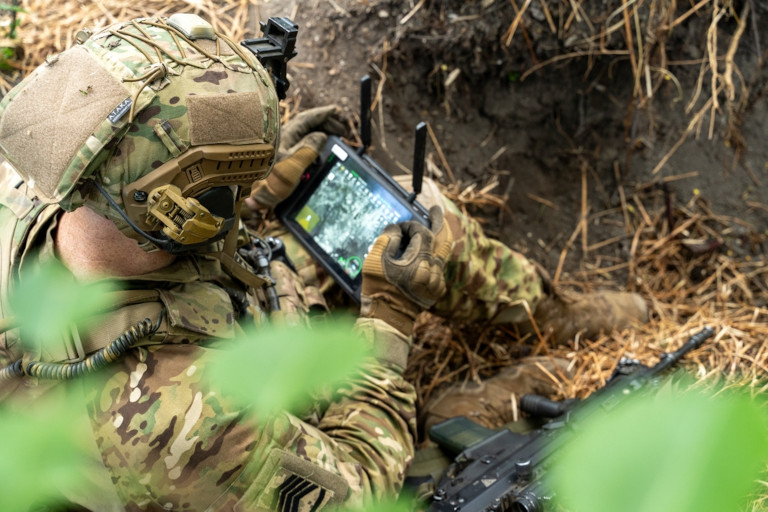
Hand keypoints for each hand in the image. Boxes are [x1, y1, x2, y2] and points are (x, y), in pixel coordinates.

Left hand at [247, 105, 343, 209]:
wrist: (239, 193)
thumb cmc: (264, 181)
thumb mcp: (291, 166)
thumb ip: (308, 150)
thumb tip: (321, 137)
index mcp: (285, 136)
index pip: (307, 119)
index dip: (323, 115)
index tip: (337, 111)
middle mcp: (279, 138)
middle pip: (304, 125)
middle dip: (322, 124)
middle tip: (339, 129)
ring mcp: (275, 148)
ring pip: (299, 135)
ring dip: (315, 134)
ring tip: (328, 139)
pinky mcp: (272, 160)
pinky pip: (295, 145)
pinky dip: (307, 145)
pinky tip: (311, 153)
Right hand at [360, 206, 452, 334]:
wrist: (388, 318)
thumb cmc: (379, 289)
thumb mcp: (376, 260)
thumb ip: (387, 239)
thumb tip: (397, 229)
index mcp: (420, 263)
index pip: (422, 233)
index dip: (411, 226)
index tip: (400, 227)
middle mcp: (434, 271)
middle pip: (444, 239)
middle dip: (440, 222)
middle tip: (436, 210)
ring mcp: (438, 281)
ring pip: (443, 253)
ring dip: (436, 241)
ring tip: (430, 229)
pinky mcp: (438, 290)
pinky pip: (439, 267)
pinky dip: (432, 258)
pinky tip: (422, 255)